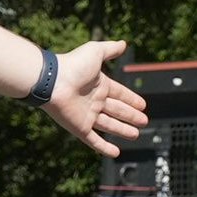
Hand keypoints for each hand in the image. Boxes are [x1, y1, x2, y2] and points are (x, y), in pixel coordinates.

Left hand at [47, 41, 148, 156]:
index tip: (143, 105)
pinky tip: (116, 153)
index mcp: (99, 84)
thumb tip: (124, 44)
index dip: (131, 99)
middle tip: (143, 121)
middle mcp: (94, 100)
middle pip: (117, 110)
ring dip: (123, 130)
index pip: (119, 93)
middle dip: (130, 116)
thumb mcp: (95, 52)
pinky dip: (105, 148)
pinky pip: (94, 140)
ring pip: (109, 125)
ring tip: (136, 134)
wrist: (53, 82)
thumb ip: (110, 49)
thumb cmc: (73, 65)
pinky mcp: (80, 128)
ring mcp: (87, 115)